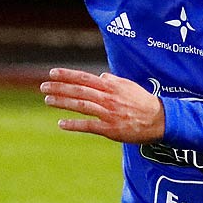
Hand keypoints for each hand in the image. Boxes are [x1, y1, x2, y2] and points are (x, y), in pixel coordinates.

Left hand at [39, 67, 164, 143]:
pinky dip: (74, 124)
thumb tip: (101, 76)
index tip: (52, 73)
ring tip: (47, 100)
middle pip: (79, 90)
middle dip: (59, 88)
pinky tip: (61, 123)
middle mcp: (107, 98)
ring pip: (81, 106)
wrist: (159, 120)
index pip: (84, 78)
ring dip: (63, 102)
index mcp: (111, 86)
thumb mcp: (129, 86)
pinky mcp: (110, 129)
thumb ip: (113, 81)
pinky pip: (89, 126)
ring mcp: (108, 114)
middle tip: (43, 87)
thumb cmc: (143, 102)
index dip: (67, 75)